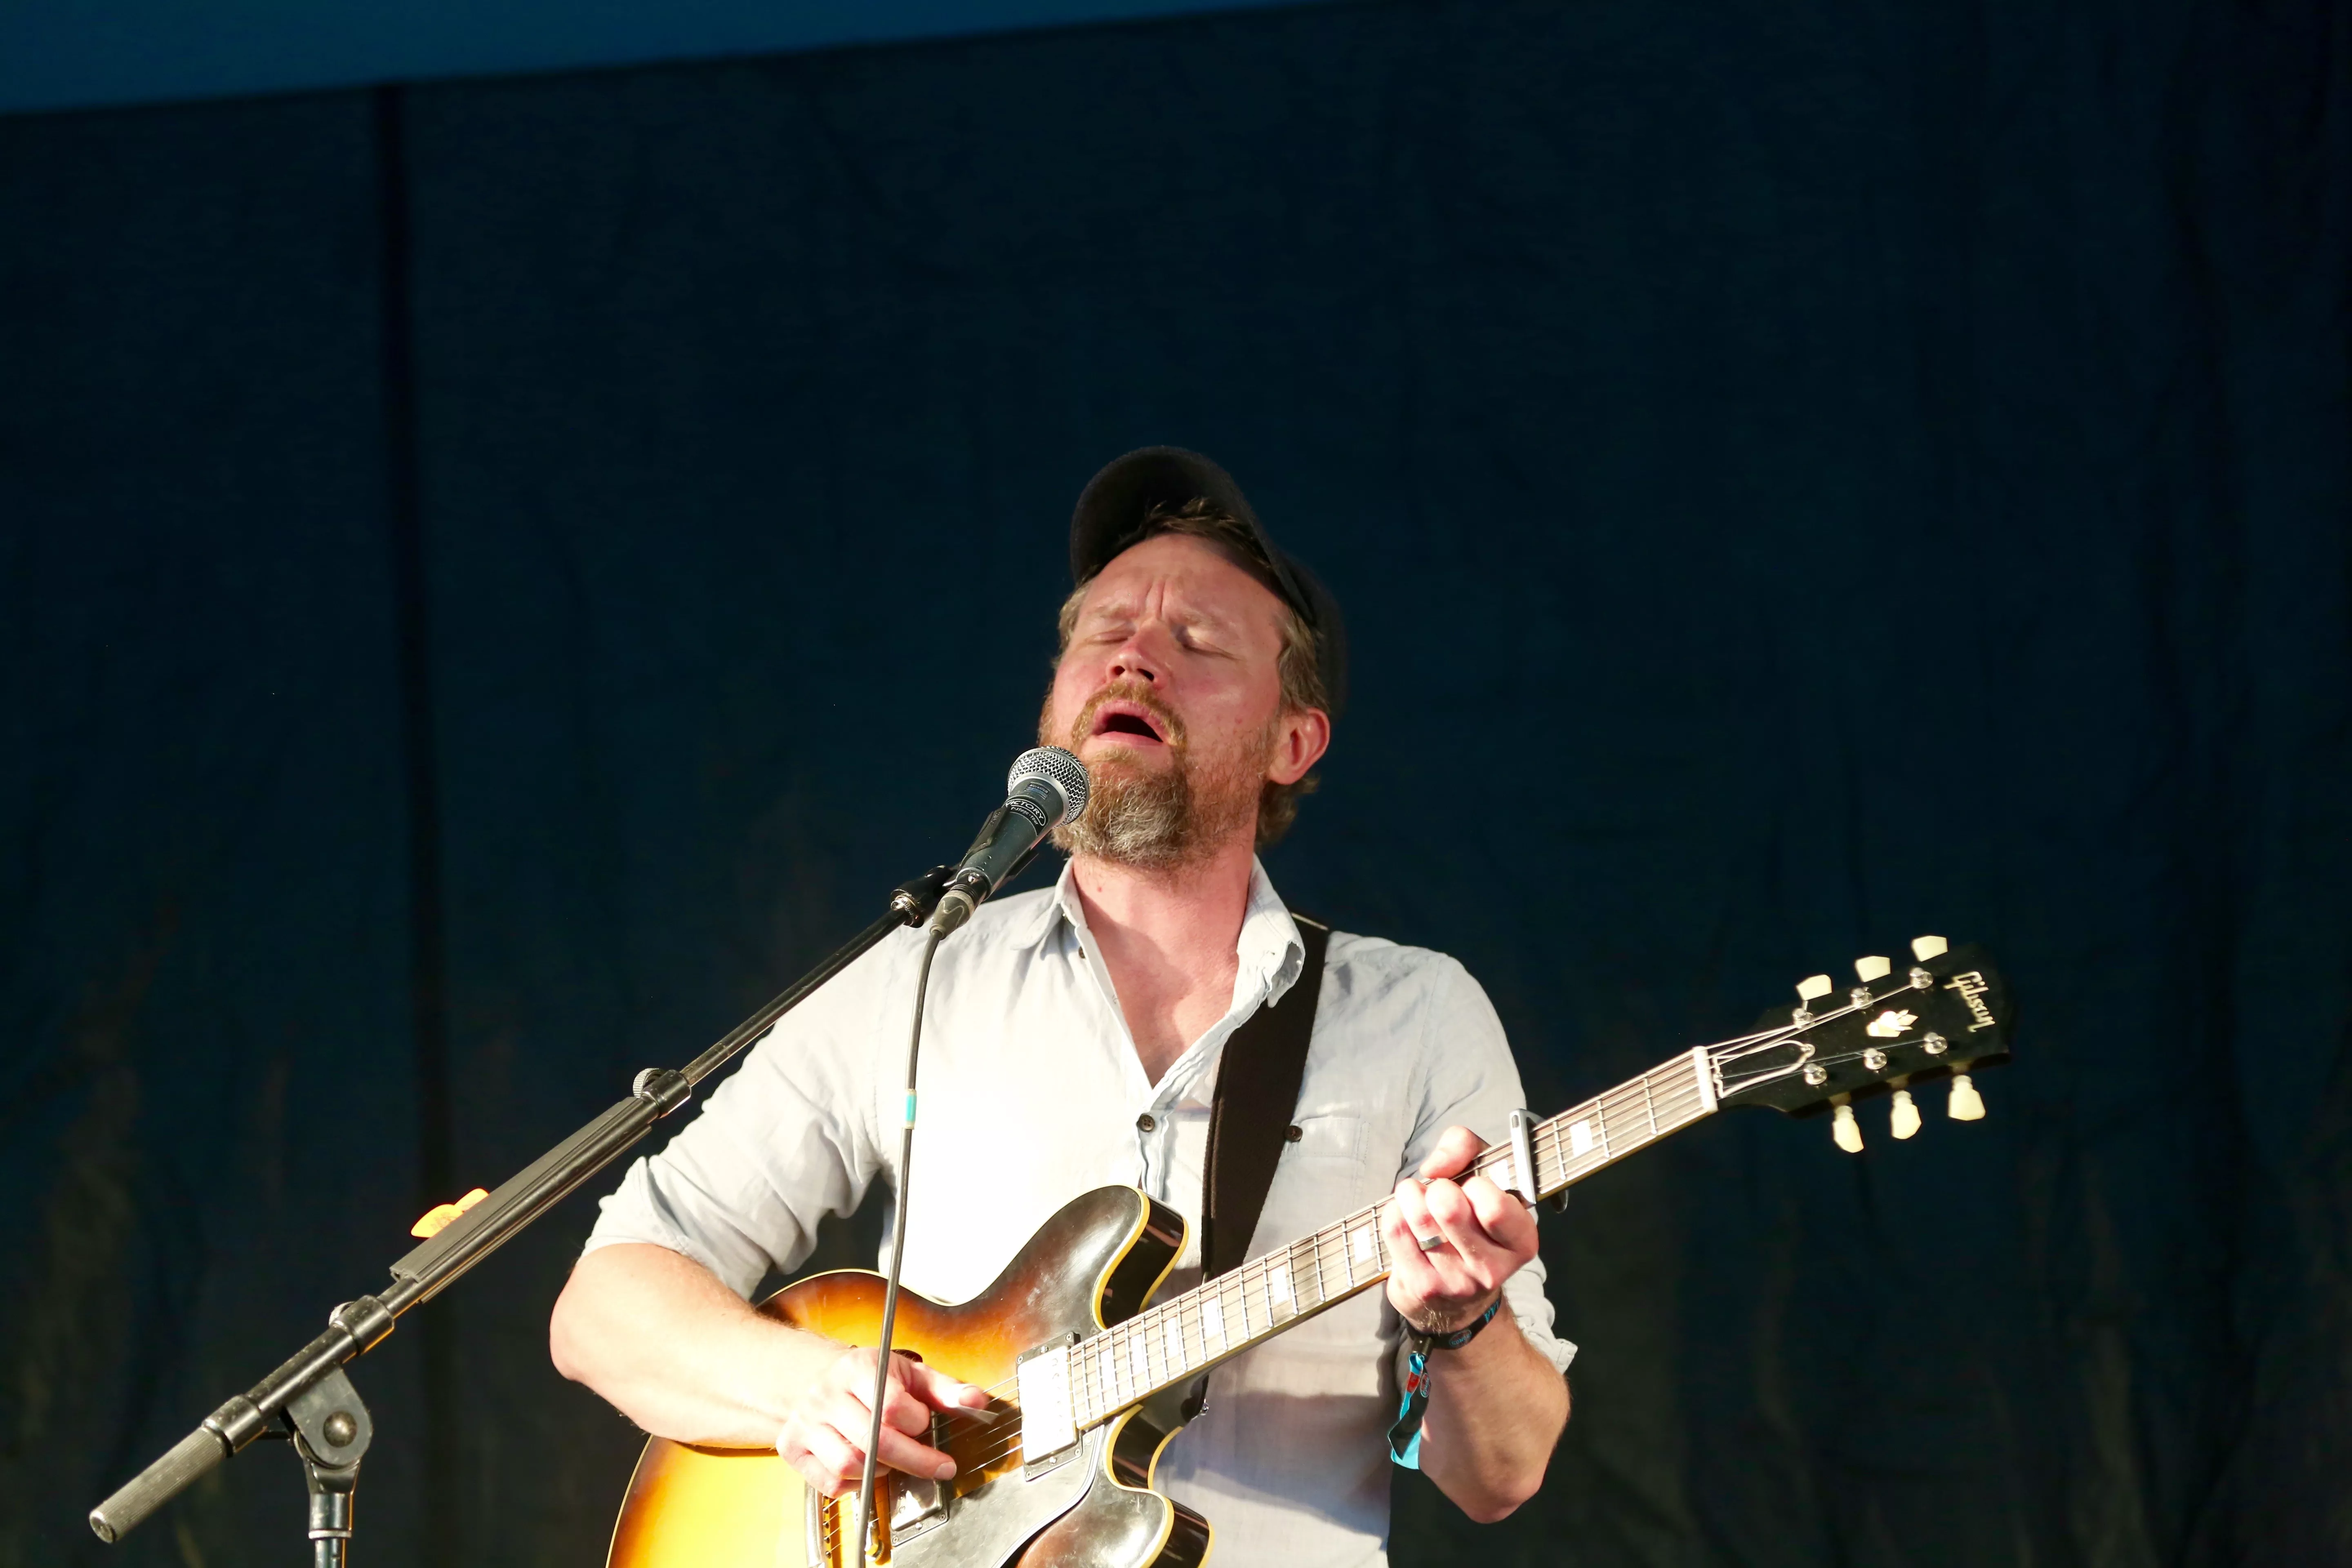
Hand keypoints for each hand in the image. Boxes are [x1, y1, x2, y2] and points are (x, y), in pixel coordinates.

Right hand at [775, 1346, 991, 1497]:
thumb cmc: (870, 1379)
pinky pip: (829, 1483)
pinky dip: (854, 1485)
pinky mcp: (791, 1447)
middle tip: (940, 1467)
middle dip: (915, 1460)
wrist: (815, 1378)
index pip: (893, 1405)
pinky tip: (865, 1468)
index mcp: (858, 1368)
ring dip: (881, 1469)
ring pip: (850, 1465)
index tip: (925, 1424)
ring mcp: (805, 1422)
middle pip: (874, 1440)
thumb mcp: (909, 1374)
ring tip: (891, 1457)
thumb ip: (945, 1389)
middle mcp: (826, 1394)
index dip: (917, 1422)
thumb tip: (977, 1401)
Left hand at [1382, 1125, 1538, 1335]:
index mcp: (1520, 1241)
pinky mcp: (1422, 1287)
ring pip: (1418, 1217)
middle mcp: (1492, 1268)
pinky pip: (1395, 1231)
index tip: (1470, 1187)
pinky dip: (1394, 1212)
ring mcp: (1455, 1282)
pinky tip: (1405, 1218)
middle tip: (1438, 1192)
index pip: (1494, 1206)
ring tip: (1416, 1199)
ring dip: (1410, 1196)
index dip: (1474, 1185)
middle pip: (1448, 1208)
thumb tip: (1435, 1165)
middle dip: (1436, 1188)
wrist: (1455, 1299)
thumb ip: (1465, 1147)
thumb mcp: (1482, 1175)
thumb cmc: (1471, 1222)